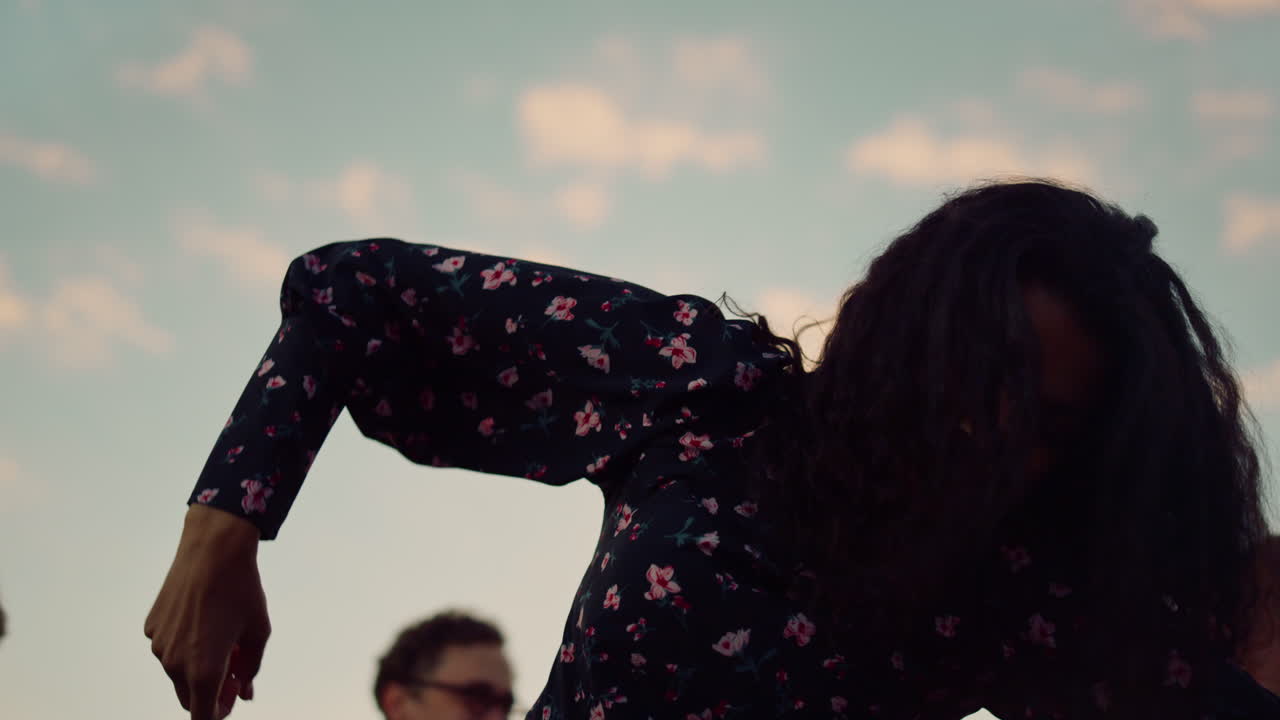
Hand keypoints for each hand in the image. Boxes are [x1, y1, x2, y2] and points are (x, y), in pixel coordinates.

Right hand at [145, 505, 269, 718]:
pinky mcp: (151, 627)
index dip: (220, 712)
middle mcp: (174, 663)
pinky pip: (168, 649)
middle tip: (234, 672)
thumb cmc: (240, 589)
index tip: (232, 698)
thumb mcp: (257, 632)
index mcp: (203, 670)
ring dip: (198, 667)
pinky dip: (184, 646)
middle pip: (189, 698)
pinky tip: (203, 621)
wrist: (213, 550)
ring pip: (178, 673)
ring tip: (223, 639)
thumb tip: (243, 691)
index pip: (203, 715)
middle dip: (211, 692)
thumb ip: (250, 669)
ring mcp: (159, 645)